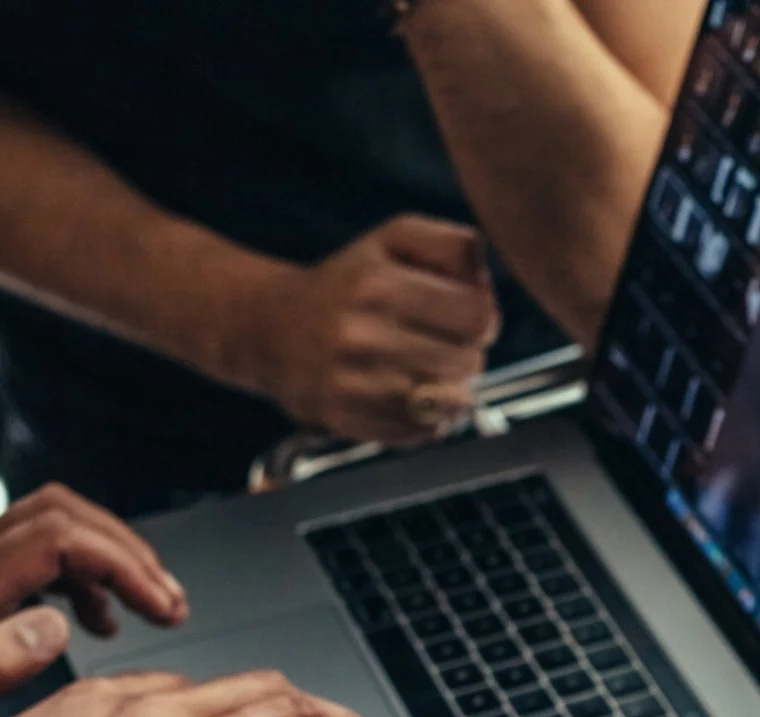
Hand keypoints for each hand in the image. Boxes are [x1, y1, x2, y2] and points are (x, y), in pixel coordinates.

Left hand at [0, 486, 187, 716]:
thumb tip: (51, 622)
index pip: (55, 536)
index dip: (122, 562)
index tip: (161, 608)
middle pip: (55, 513)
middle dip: (125, 552)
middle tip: (167, 605)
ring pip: (41, 525)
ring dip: (104, 560)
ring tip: (144, 610)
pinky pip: (19, 553)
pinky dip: (72, 575)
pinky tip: (85, 618)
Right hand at [245, 214, 501, 444]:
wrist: (271, 328)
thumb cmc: (349, 282)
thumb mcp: (395, 240)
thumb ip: (453, 245)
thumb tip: (488, 282)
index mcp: (378, 286)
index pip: (478, 316)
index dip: (481, 316)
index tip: (461, 313)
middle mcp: (363, 337)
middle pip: (471, 362)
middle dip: (466, 352)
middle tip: (437, 341)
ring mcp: (356, 386)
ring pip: (454, 403)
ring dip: (452, 388)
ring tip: (423, 367)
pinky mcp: (352, 423)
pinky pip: (427, 433)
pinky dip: (428, 418)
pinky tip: (404, 393)